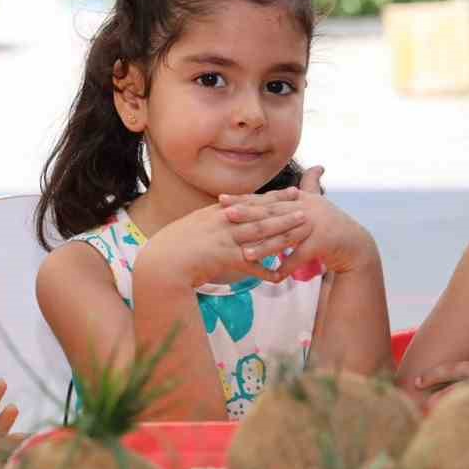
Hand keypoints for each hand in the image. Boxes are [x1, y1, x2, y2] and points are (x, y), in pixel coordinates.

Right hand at [142, 188, 307, 288]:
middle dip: (285, 210)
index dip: (274, 198)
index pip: (252, 202)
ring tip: (303, 229)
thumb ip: (214, 219)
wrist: (161, 261)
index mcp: (219, 212)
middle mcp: (224, 222)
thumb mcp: (196, 224)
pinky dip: (266, 271)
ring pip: (261, 234)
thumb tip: (227, 213)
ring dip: (284, 232)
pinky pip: (251, 266)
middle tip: (306, 206)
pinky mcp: (225, 259)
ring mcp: (226, 239)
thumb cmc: (175, 244)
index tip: (292, 192)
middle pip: (261, 214)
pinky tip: (281, 276)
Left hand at [222, 166, 376, 278]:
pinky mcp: (323, 244)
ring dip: (264, 247)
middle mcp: (305, 209)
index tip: (222, 200)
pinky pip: (301, 257)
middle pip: (272, 213)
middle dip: (248, 215)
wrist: (355, 244)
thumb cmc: (330, 225)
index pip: (266, 199)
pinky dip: (288, 267)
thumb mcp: (317, 202)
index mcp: (298, 200)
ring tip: (245, 254)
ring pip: (285, 237)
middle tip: (226, 216)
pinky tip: (273, 276)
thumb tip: (315, 166)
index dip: (244, 199)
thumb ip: (310, 185)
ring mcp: (315, 226)